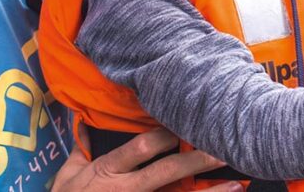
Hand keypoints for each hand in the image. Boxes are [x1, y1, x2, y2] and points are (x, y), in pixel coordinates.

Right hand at [53, 126, 242, 191]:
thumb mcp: (67, 174)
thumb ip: (82, 147)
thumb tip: (87, 119)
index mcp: (108, 171)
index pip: (139, 149)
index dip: (163, 135)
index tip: (185, 122)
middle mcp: (127, 190)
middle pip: (167, 171)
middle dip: (196, 159)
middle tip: (222, 147)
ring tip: (236, 183)